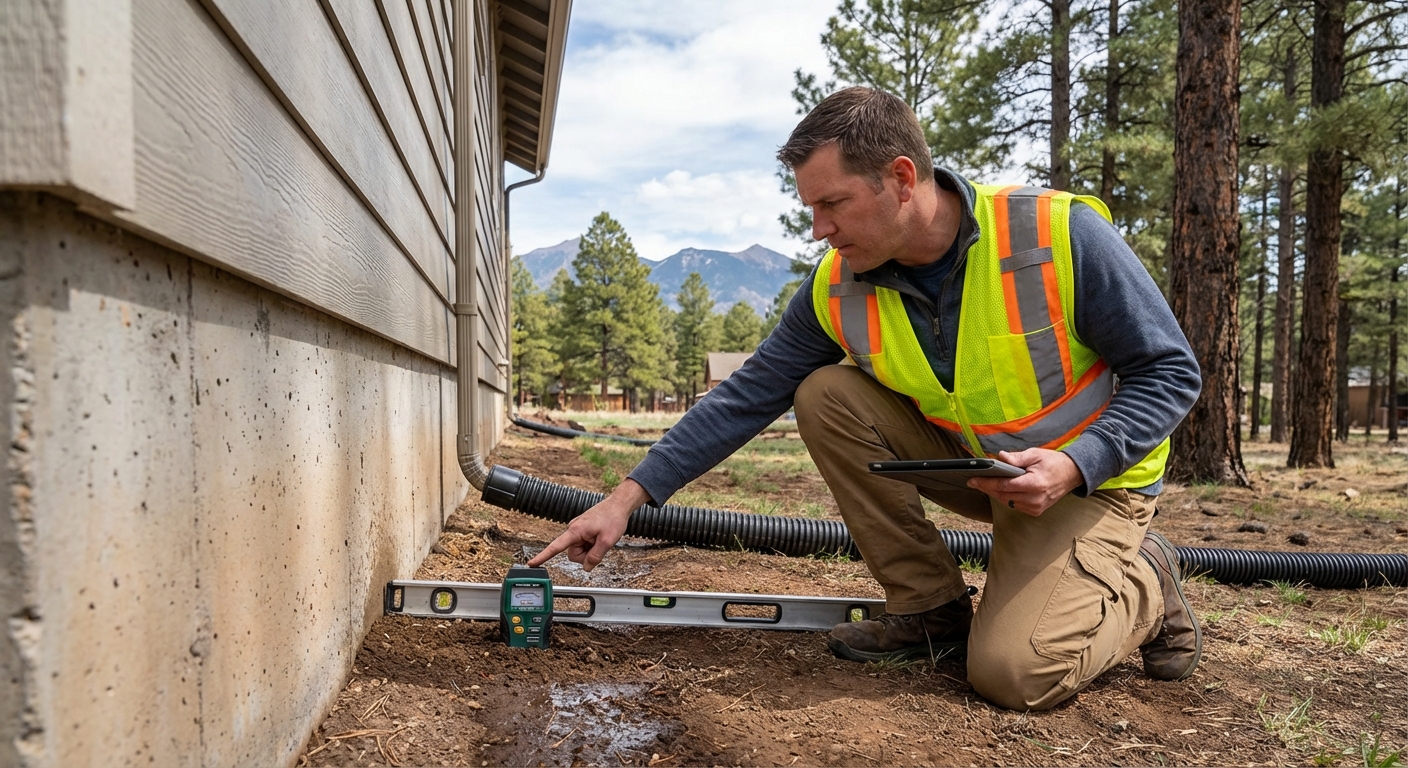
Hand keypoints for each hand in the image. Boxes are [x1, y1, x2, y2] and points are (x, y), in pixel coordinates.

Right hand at [526, 479, 649, 570]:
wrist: (619, 505)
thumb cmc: (613, 518)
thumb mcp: (607, 541)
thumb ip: (595, 556)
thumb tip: (587, 567)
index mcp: (575, 531)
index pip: (555, 547)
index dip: (543, 556)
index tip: (531, 563)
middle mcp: (573, 529)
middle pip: (573, 554)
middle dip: (586, 556)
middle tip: (599, 546)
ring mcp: (577, 530)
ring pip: (579, 551)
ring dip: (590, 550)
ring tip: (600, 539)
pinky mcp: (582, 530)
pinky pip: (583, 544)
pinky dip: (591, 545)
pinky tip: (599, 537)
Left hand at [967, 448, 1083, 516]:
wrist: (1072, 474)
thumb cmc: (1053, 462)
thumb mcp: (1035, 454)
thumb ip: (1017, 458)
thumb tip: (1000, 457)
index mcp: (1034, 484)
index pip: (1004, 486)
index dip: (986, 483)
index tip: (973, 480)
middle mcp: (1035, 499)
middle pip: (1003, 495)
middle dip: (987, 488)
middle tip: (975, 480)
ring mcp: (1036, 507)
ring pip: (1007, 502)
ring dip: (996, 493)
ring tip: (985, 483)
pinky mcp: (1036, 511)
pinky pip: (1015, 505)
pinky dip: (1006, 497)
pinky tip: (1001, 489)